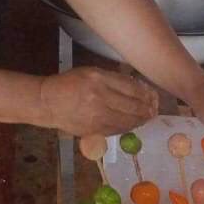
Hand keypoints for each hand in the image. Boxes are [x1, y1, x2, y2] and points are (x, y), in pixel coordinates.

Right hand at [38, 67, 157, 135]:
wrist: (48, 102)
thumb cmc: (70, 84)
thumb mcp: (91, 73)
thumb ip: (114, 80)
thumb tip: (140, 88)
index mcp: (99, 79)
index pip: (131, 88)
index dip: (146, 94)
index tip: (153, 96)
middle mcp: (100, 97)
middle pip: (133, 106)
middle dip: (148, 109)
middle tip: (155, 109)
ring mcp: (97, 115)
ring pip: (128, 120)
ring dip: (141, 120)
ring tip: (148, 117)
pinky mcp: (95, 129)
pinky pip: (118, 129)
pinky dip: (129, 127)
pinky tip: (134, 124)